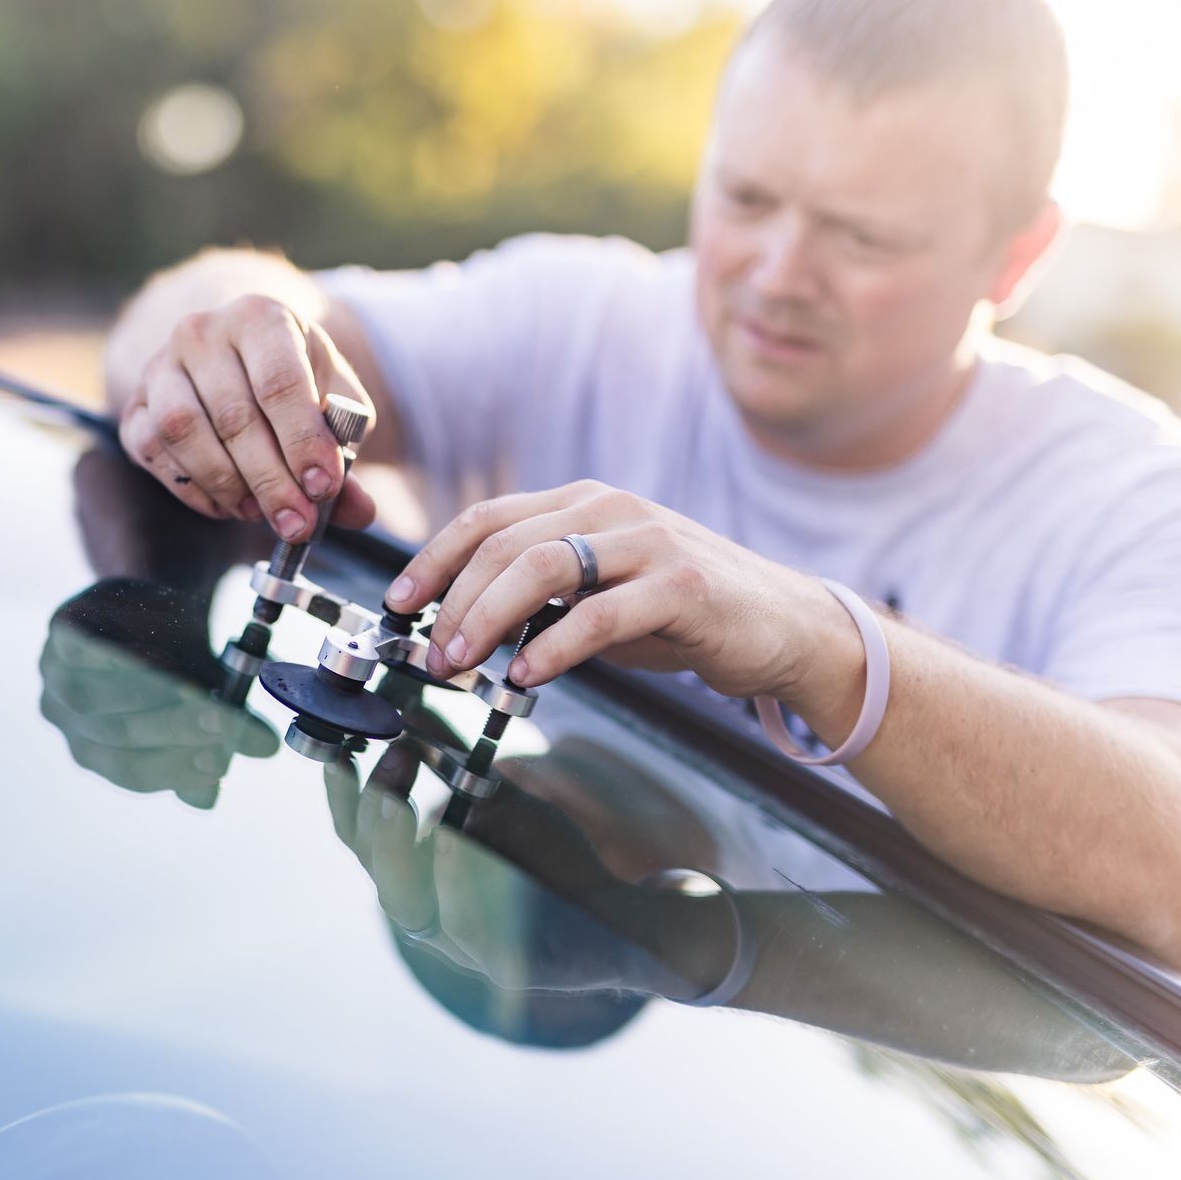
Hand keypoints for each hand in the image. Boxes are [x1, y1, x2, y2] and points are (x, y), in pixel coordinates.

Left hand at [39, 581, 279, 807]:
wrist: (150, 606)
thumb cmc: (178, 664)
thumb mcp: (199, 702)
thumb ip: (207, 743)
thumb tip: (224, 784)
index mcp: (97, 751)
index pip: (134, 771)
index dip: (177, 770)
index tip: (221, 763)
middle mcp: (69, 719)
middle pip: (119, 733)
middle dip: (178, 730)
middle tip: (227, 723)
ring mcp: (56, 676)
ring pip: (100, 696)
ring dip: (156, 693)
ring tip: (205, 689)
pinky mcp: (59, 632)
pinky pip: (88, 648)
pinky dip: (126, 652)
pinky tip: (163, 653)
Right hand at [116, 295, 376, 540]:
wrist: (234, 358)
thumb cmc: (289, 380)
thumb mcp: (330, 400)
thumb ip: (344, 450)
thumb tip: (358, 509)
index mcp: (260, 317)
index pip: (279, 381)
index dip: (302, 440)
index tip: (323, 487)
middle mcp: (201, 333)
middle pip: (234, 415)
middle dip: (270, 480)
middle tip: (296, 522)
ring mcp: (160, 366)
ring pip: (184, 431)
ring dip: (227, 484)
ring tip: (259, 512)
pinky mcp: (134, 405)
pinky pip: (152, 451)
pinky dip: (191, 488)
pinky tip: (226, 505)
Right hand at [323, 750, 663, 993]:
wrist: (616, 914)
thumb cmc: (546, 860)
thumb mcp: (495, 800)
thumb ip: (452, 761)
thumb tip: (412, 706)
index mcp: (415, 876)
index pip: (358, 838)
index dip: (342, 796)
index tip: (343, 748)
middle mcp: (427, 914)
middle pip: (376, 872)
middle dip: (374, 815)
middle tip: (393, 758)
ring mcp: (462, 945)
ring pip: (408, 908)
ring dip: (400, 851)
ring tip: (406, 803)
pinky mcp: (505, 964)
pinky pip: (469, 926)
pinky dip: (459, 882)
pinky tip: (460, 842)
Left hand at [388, 481, 857, 702]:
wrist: (783, 625)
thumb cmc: (681, 612)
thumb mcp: (599, 592)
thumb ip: (539, 597)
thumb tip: (461, 626)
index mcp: (582, 503)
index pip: (487, 519)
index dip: (433, 558)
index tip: (397, 602)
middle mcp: (610, 508)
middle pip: (504, 543)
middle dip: (453, 599)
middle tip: (430, 651)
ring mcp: (648, 542)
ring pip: (542, 567)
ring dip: (487, 618)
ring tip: (461, 661)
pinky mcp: (681, 585)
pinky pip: (600, 614)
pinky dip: (552, 647)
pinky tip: (525, 676)